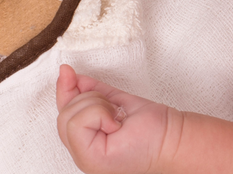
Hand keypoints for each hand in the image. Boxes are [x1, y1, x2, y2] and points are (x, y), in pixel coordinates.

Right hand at [56, 64, 174, 173]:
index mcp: (85, 143)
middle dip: (91, 100)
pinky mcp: (90, 159)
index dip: (66, 90)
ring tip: (118, 118)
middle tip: (115, 111)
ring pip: (70, 116)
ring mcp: (84, 159)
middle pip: (64, 113)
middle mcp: (81, 154)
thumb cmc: (150, 125)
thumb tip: (66, 73)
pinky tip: (116, 123)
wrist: (171, 138)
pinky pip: (78, 123)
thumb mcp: (111, 101)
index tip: (71, 73)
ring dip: (98, 106)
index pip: (62, 112)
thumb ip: (88, 90)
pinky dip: (99, 113)